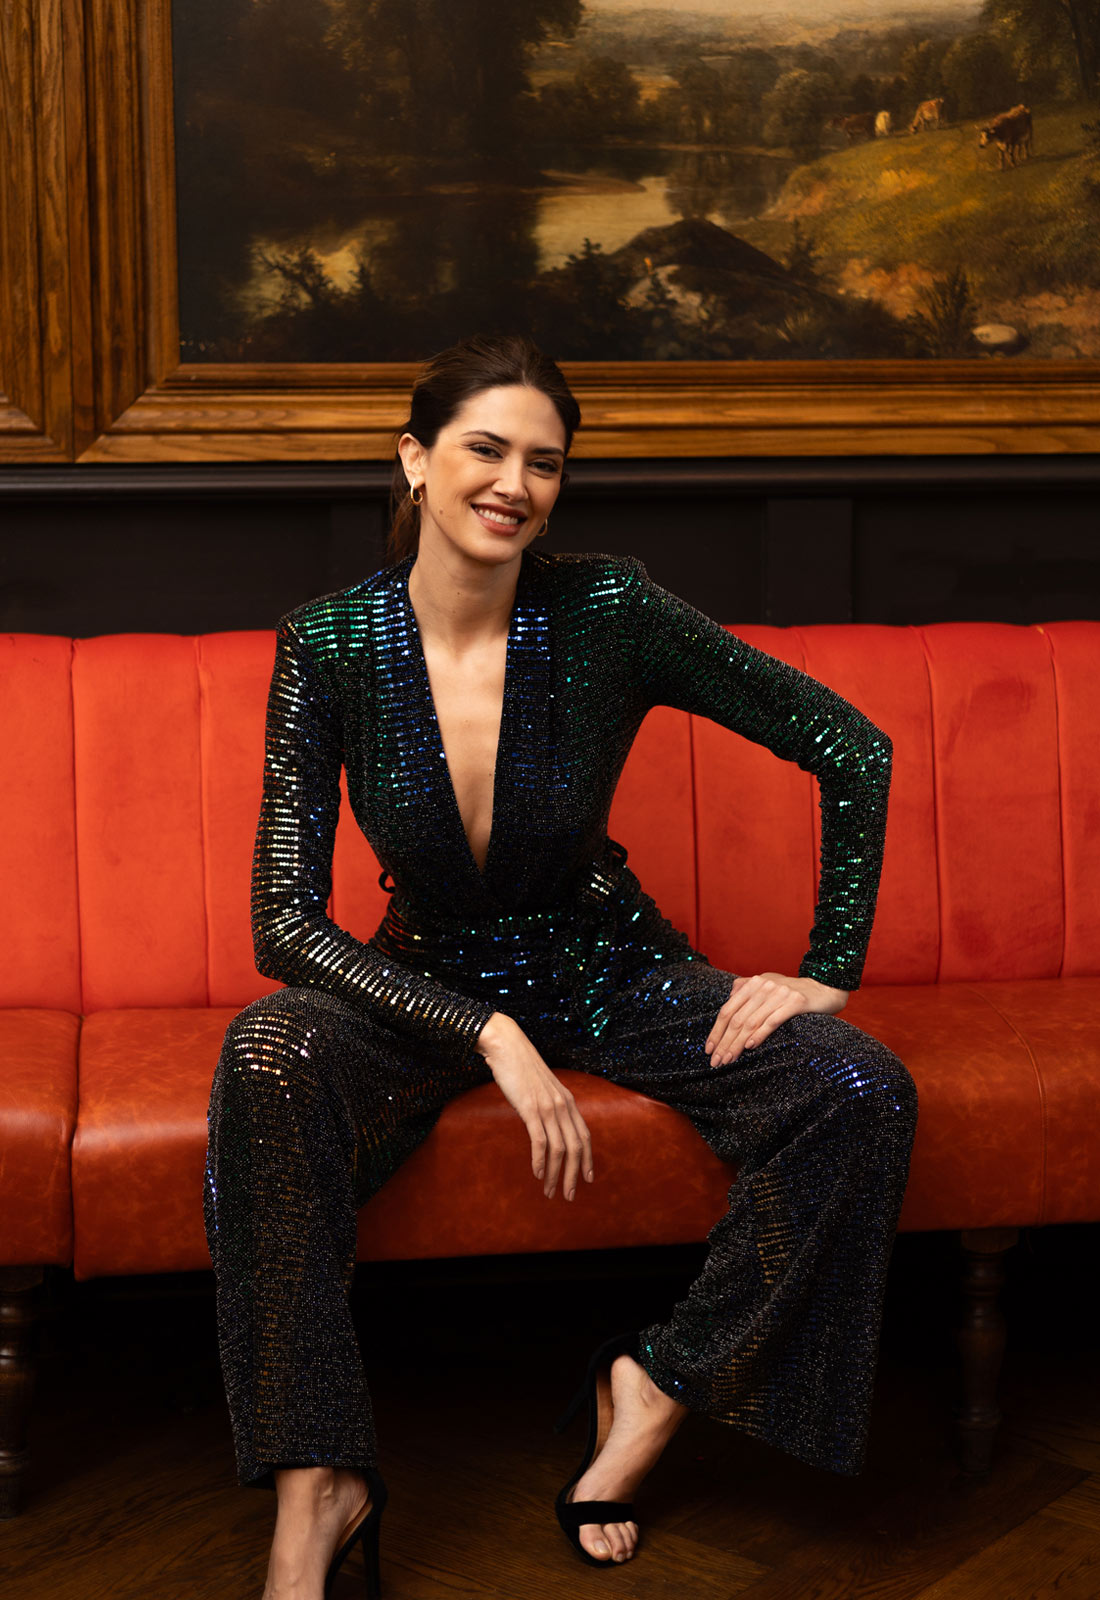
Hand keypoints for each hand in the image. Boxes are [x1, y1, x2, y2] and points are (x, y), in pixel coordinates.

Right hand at [474, 1013, 594, 1200]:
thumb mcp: (542, 1088)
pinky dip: (541, 1161)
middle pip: (576, 1147)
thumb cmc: (521, 1067)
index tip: (587, 1179)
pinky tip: (538, 1173)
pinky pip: (540, 1141)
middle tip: (569, 1195)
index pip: (585, 1136)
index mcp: (568, 1100)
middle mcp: (563, 1105)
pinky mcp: (531, 1108)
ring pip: (560, 1149)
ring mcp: (548, 1107)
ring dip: (556, 1174)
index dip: (588, 1159)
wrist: (507, 1045)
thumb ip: (549, 1105)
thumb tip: (547, 1123)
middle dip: (574, 1175)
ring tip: (551, 1191)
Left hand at [704, 973, 848, 1065]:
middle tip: (717, 1061)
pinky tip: (750, 1046)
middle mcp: (763, 986)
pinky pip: (772, 1020)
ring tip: (729, 1059)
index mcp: (753, 983)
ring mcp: (779, 993)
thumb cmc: (793, 993)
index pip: (727, 1010)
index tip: (709, 1049)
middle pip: (737, 1018)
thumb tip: (727, 1003)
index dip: (716, 1031)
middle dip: (724, 1042)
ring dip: (737, 1043)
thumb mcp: (767, 987)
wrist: (825, 988)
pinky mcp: (795, 1002)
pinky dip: (759, 1034)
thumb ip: (747, 991)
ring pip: (751, 1022)